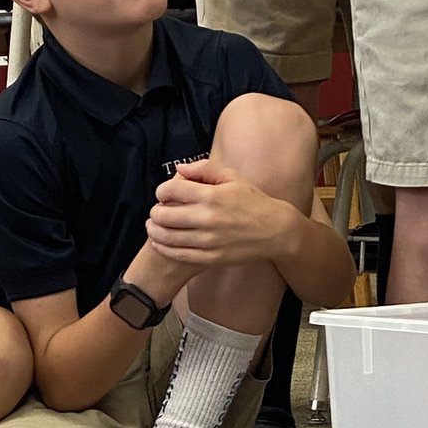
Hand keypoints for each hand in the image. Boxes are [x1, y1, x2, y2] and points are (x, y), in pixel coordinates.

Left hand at [146, 158, 297, 267]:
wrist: (274, 231)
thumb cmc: (252, 201)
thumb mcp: (232, 177)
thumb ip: (204, 170)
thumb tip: (179, 170)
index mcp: (212, 195)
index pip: (171, 190)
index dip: (162, 191)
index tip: (163, 194)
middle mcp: (208, 218)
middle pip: (164, 215)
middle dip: (155, 212)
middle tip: (156, 211)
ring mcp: (208, 241)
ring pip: (168, 237)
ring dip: (155, 231)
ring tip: (153, 226)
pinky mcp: (211, 257)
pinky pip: (179, 254)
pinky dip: (164, 248)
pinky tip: (159, 242)